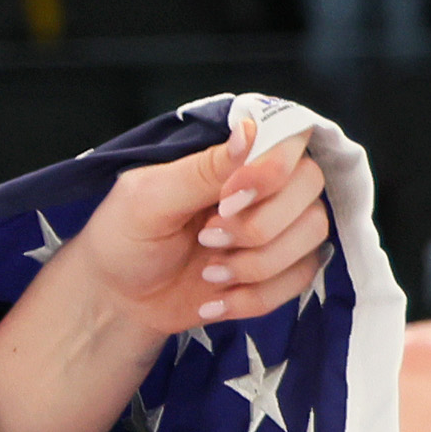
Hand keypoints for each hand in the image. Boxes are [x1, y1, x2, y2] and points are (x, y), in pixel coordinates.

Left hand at [47, 117, 334, 341]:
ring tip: (208, 273)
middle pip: (311, 187)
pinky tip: (213, 303)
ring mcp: (280, 228)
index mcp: (238, 157)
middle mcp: (270, 186)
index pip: (292, 139)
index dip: (271, 171)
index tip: (226, 200)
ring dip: (256, 264)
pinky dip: (253, 298)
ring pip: (312, 235)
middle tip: (206, 239)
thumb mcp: (148, 199)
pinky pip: (300, 279)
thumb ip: (202, 169)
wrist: (118, 299)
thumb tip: (250, 128)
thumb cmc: (126, 236)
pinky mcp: (280, 271)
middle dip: (259, 225)